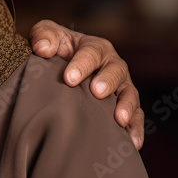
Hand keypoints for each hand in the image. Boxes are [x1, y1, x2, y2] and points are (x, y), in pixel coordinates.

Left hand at [29, 20, 143, 149]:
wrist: (59, 67)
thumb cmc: (53, 48)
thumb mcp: (46, 35)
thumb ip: (43, 36)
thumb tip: (42, 48)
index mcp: (94, 47)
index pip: (91, 53)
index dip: (81, 65)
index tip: (68, 79)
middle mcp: (111, 65)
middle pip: (116, 71)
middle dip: (107, 81)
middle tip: (96, 92)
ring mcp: (120, 87)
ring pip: (129, 94)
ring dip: (126, 106)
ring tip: (119, 119)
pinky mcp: (122, 106)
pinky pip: (135, 117)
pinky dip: (135, 128)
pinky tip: (132, 142)